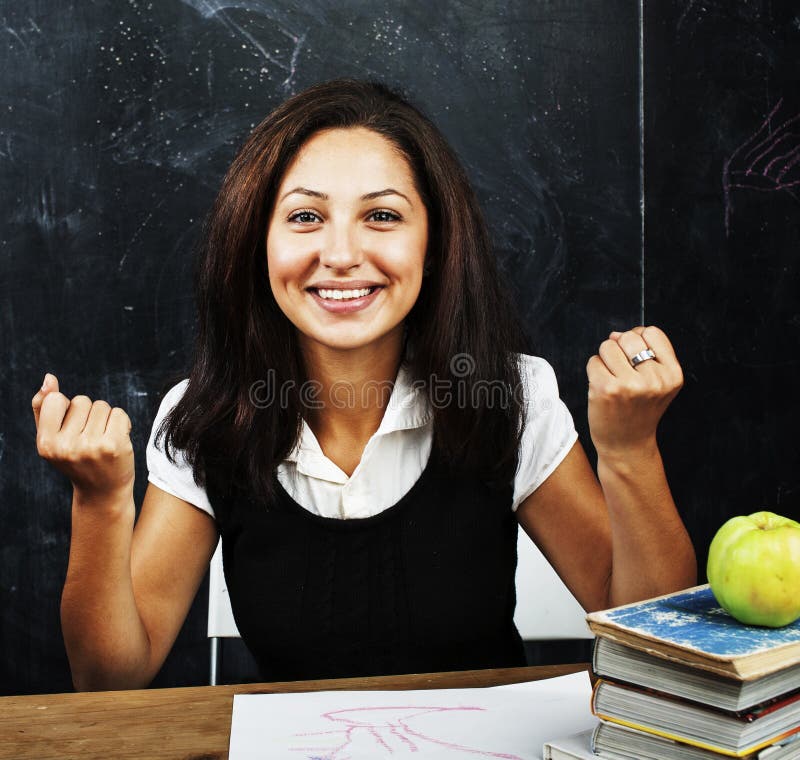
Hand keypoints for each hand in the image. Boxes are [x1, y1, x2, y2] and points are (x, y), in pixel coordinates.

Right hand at [32, 374, 134, 502]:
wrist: (102, 491)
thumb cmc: (76, 460)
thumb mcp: (52, 438)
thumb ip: (44, 408)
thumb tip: (49, 378)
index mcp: (45, 444)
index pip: (56, 399)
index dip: (67, 408)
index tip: (71, 428)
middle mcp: (65, 446)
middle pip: (82, 401)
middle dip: (88, 414)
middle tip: (89, 439)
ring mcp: (90, 446)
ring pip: (102, 406)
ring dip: (106, 418)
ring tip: (102, 439)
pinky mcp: (114, 445)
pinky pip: (119, 413)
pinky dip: (121, 422)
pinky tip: (117, 440)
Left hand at [586, 326, 682, 457]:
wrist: (627, 444)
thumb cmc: (638, 411)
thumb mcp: (657, 383)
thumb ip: (644, 353)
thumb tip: (616, 334)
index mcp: (673, 374)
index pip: (653, 332)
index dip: (639, 340)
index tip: (636, 360)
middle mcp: (655, 379)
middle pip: (628, 337)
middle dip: (620, 349)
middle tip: (622, 373)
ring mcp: (630, 384)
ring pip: (608, 346)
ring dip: (605, 360)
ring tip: (613, 380)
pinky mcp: (607, 389)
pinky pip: (593, 361)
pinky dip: (594, 371)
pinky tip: (602, 388)